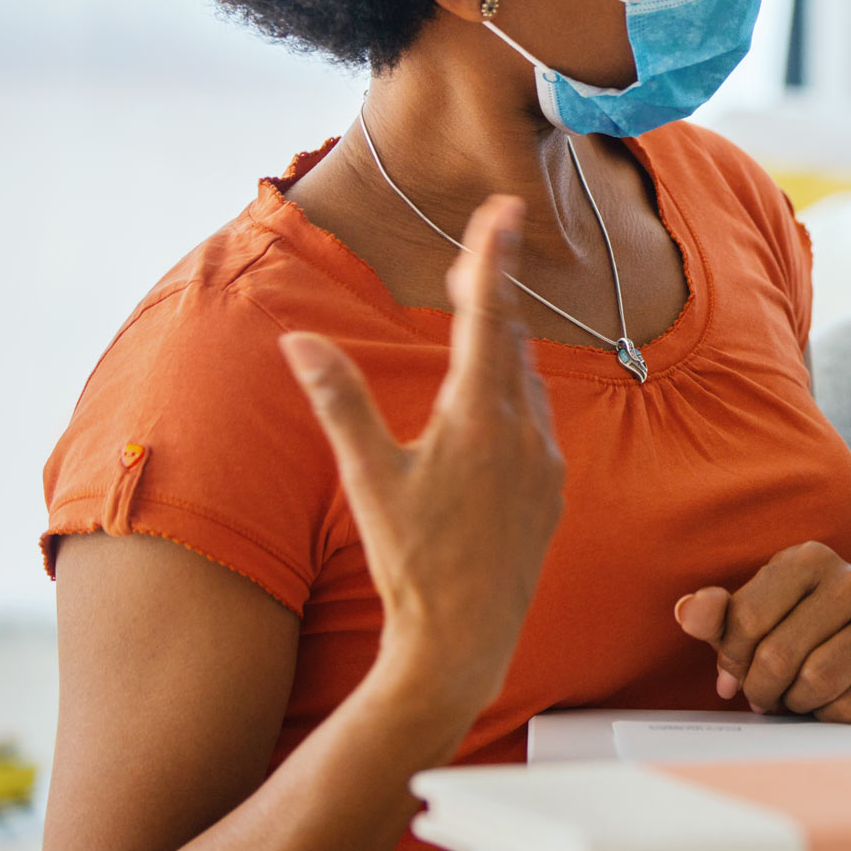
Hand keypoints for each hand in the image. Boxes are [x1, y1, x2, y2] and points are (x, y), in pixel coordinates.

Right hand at [278, 195, 566, 715]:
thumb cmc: (410, 563)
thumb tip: (298, 341)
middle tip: (474, 255)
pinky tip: (490, 401)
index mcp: (479, 418)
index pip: (489, 316)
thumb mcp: (368, 480)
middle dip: (490, 294)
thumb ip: (339, 402)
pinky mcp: (552, 489)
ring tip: (478, 316)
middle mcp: (524, 431)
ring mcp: (545, 460)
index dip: (493, 257)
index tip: (506, 208)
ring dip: (502, 345)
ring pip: (526, 380)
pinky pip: (536, 421)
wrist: (463, 642)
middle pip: (510, 340)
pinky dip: (512, 394)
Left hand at [674, 542, 850, 721]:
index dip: (732, 660)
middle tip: (767, 695)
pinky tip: (831, 704)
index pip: (746, 619)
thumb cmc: (796, 635)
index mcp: (808, 559)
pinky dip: (829, 717)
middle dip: (762, 689)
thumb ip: (715, 616)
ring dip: (796, 704)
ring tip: (797, 697)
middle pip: (779, 654)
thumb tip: (687, 612)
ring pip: (818, 680)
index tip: (738, 671)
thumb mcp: (751, 622)